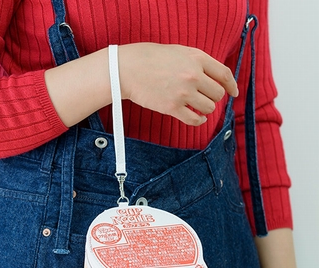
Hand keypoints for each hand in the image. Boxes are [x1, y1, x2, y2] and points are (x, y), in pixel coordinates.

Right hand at [118, 43, 238, 125]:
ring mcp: (183, 93)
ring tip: (198, 106)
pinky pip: (194, 119)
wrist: (129, 69)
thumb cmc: (151, 59)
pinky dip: (199, 121)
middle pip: (218, 93)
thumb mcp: (180, 51)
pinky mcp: (172, 107)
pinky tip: (198, 118)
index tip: (234, 92)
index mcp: (197, 59)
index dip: (232, 85)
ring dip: (206, 109)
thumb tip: (213, 77)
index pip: (224, 74)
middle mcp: (193, 76)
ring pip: (209, 107)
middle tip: (205, 98)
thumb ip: (198, 62)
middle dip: (214, 97)